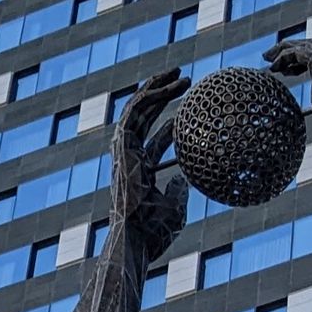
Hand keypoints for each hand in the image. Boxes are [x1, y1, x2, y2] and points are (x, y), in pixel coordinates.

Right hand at [109, 69, 190, 258]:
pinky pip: (136, 111)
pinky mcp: (122, 145)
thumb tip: (183, 180)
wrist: (136, 237)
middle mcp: (129, 157)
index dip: (170, 126)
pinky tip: (169, 84)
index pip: (155, 143)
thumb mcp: (174, 209)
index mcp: (140, 172)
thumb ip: (178, 192)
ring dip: (160, 88)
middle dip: (164, 96)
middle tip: (185, 80)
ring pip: (140, 108)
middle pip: (146, 118)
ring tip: (182, 74)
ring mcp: (124, 150)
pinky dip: (151, 95)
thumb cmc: (155, 232)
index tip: (189, 113)